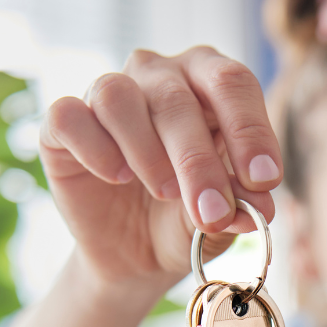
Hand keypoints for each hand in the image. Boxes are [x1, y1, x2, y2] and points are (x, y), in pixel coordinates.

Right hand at [38, 46, 281, 291]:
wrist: (137, 252)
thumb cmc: (188, 216)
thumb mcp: (222, 217)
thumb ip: (241, 204)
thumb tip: (255, 207)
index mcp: (208, 80)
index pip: (233, 83)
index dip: (250, 130)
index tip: (264, 180)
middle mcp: (159, 74)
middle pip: (178, 99)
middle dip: (199, 163)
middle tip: (212, 212)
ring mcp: (107, 92)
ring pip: (118, 97)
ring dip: (146, 151)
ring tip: (163, 191)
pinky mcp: (63, 124)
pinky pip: (69, 117)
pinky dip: (95, 149)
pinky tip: (115, 177)